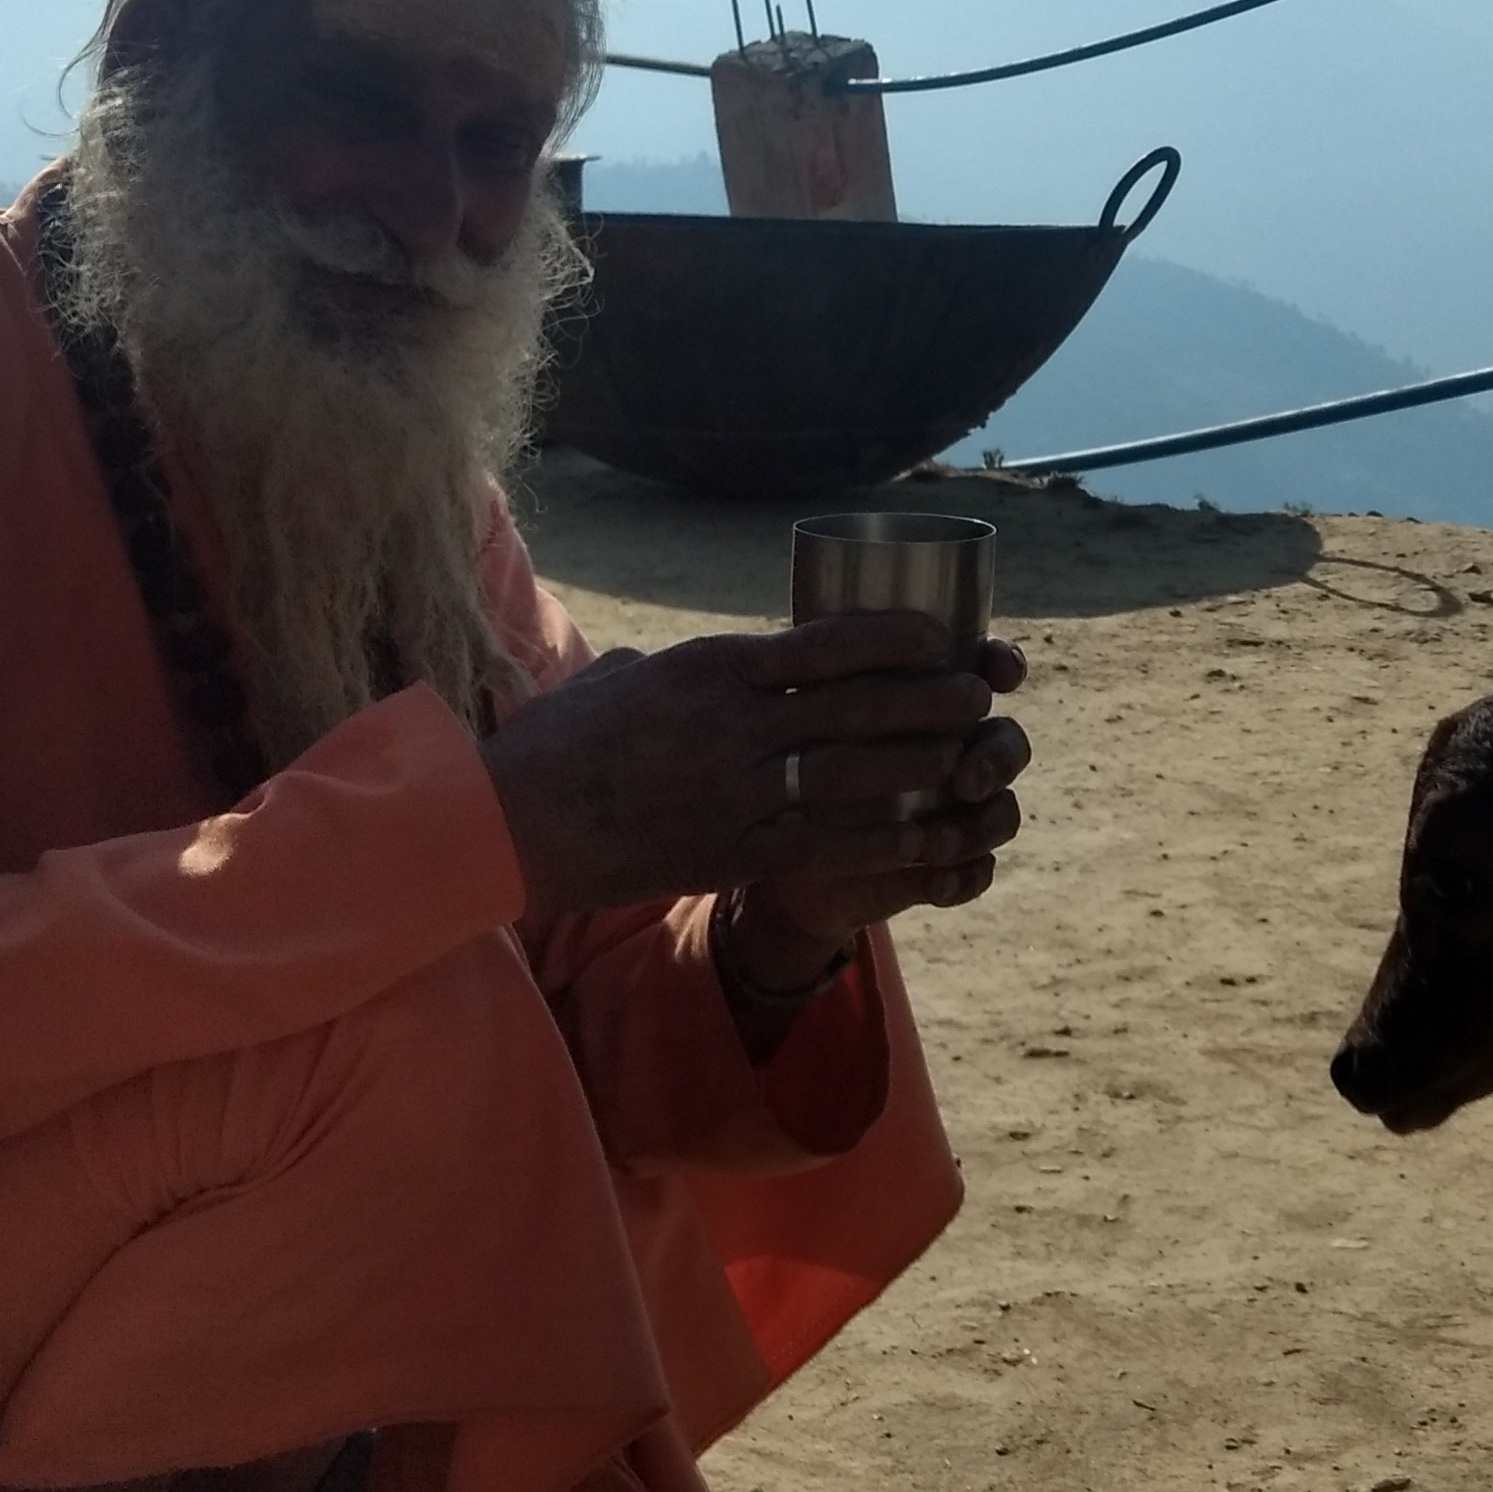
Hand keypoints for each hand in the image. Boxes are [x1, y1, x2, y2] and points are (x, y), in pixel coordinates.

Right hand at [483, 609, 1027, 923]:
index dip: (897, 641)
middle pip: (858, 705)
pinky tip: (935, 839)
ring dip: (924, 765)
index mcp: (709, 667)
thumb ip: (671, 663)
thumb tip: (690, 657)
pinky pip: (831, 844)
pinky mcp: (734, 853)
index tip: (942, 638)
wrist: (510, 827)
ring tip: (973, 758)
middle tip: (981, 693)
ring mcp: (736, 792)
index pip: (826, 642)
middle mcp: (732, 725)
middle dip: (930, 698)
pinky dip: (890, 841)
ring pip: (856, 774)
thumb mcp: (620, 678)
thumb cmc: (558, 745)